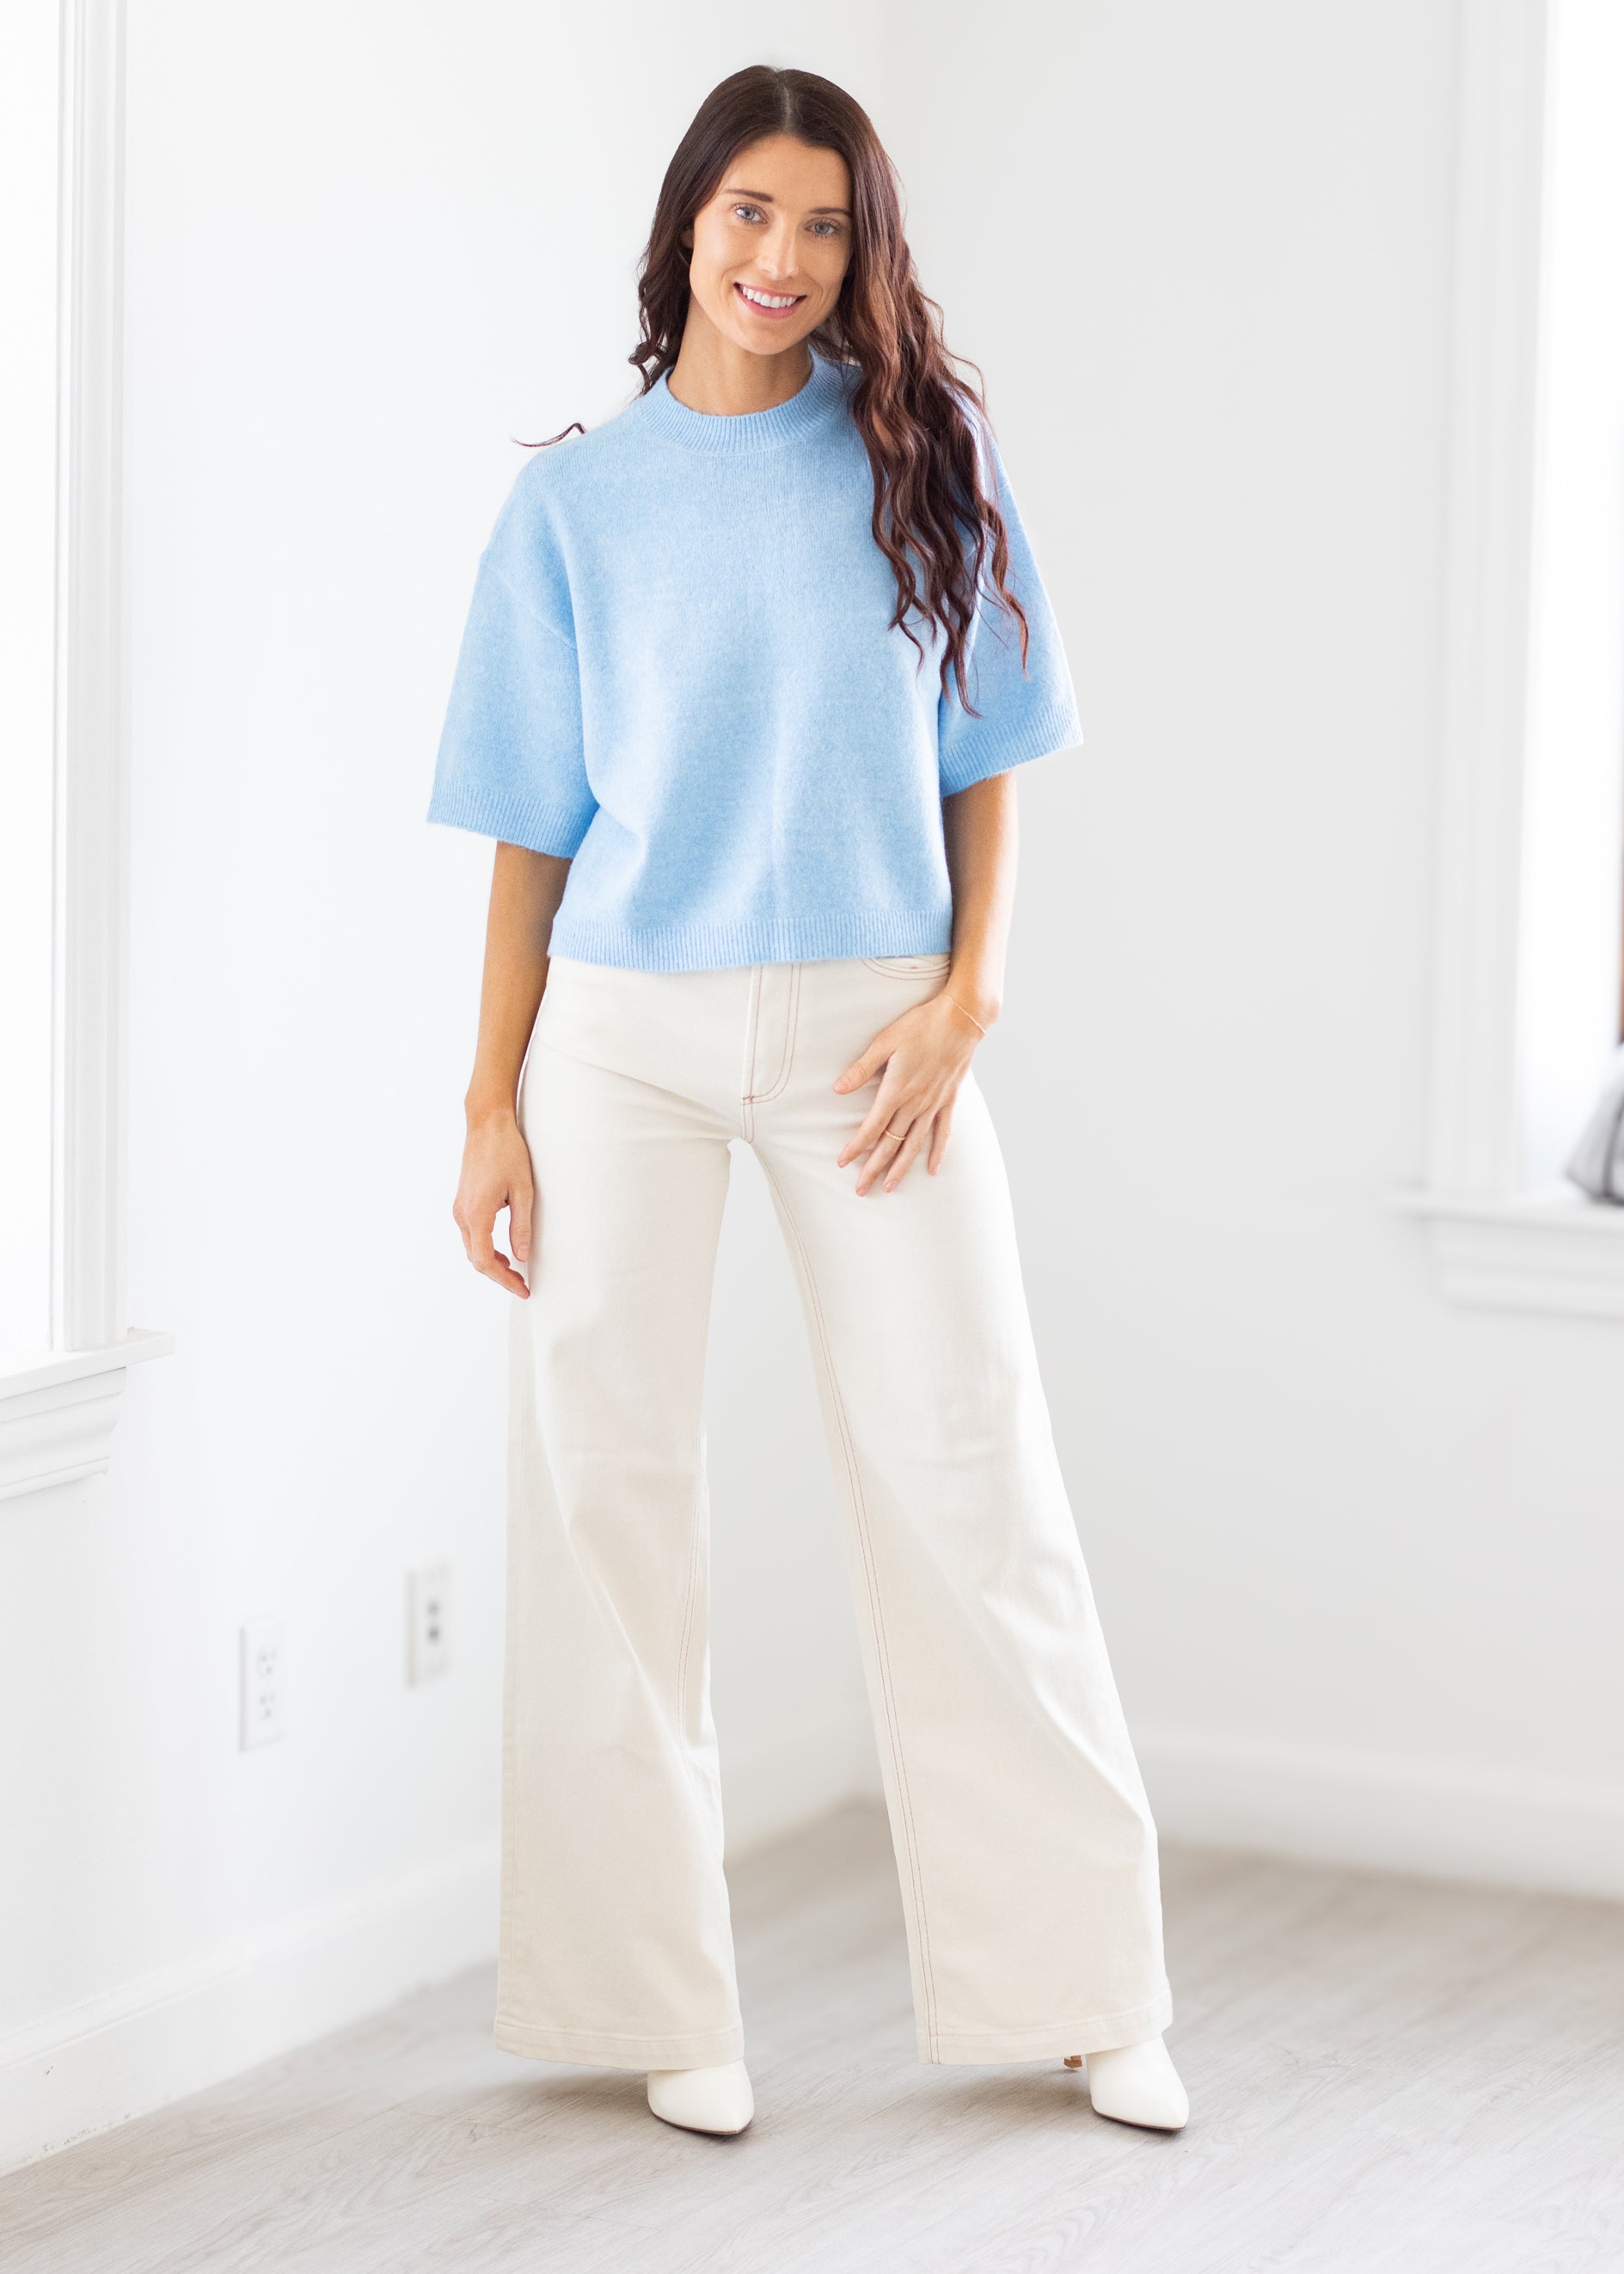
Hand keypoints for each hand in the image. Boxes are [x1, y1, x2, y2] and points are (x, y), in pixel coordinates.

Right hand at [452, 1107, 533, 1295]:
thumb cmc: (507, 1152)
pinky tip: (504, 1250)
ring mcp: (459, 1209)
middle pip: (476, 1259)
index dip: (504, 1280)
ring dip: (491, 1263)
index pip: (486, 1261)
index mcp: (477, 1213)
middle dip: (499, 1276)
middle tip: (522, 1285)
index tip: (523, 1289)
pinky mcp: (462, 1203)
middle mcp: (462, 1214)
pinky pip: (471, 1235)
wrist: (487, 1125)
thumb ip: (521, 1226)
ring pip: (472, 1248)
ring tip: (515, 1272)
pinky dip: (485, 1248)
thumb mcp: (523, 1191)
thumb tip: (522, 1257)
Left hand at [833, 989, 984, 1193]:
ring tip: (889, 1186)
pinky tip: (931, 1169)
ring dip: (901, 1168)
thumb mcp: (885, 1041)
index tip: (842, 1162)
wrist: (962, 1018)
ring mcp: (934, 1104)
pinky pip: (943, 1132)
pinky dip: (937, 1152)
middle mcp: (915, 1103)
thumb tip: (837, 1089)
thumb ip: (861, 1068)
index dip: (856, 1147)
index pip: (872, 1128)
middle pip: (891, 1144)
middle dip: (874, 1168)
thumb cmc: (921, 1025)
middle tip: (861, 1189)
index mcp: (896, 1089)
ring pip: (914, 1144)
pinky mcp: (950, 1100)